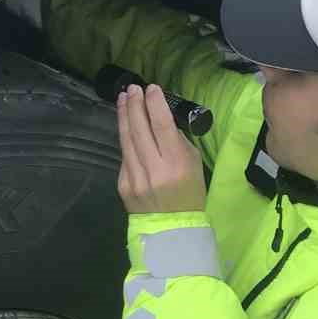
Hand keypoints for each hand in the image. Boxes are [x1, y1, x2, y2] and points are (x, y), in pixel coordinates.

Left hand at [116, 84, 206, 213]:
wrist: (173, 230)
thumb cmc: (190, 194)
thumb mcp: (193, 165)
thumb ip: (177, 142)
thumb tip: (160, 120)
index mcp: (176, 164)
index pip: (162, 125)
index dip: (155, 104)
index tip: (151, 88)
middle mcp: (153, 169)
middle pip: (139, 129)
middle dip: (135, 105)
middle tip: (133, 88)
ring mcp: (135, 178)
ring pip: (126, 140)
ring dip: (124, 116)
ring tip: (123, 98)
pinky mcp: (123, 184)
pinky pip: (124, 156)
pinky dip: (125, 138)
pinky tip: (125, 125)